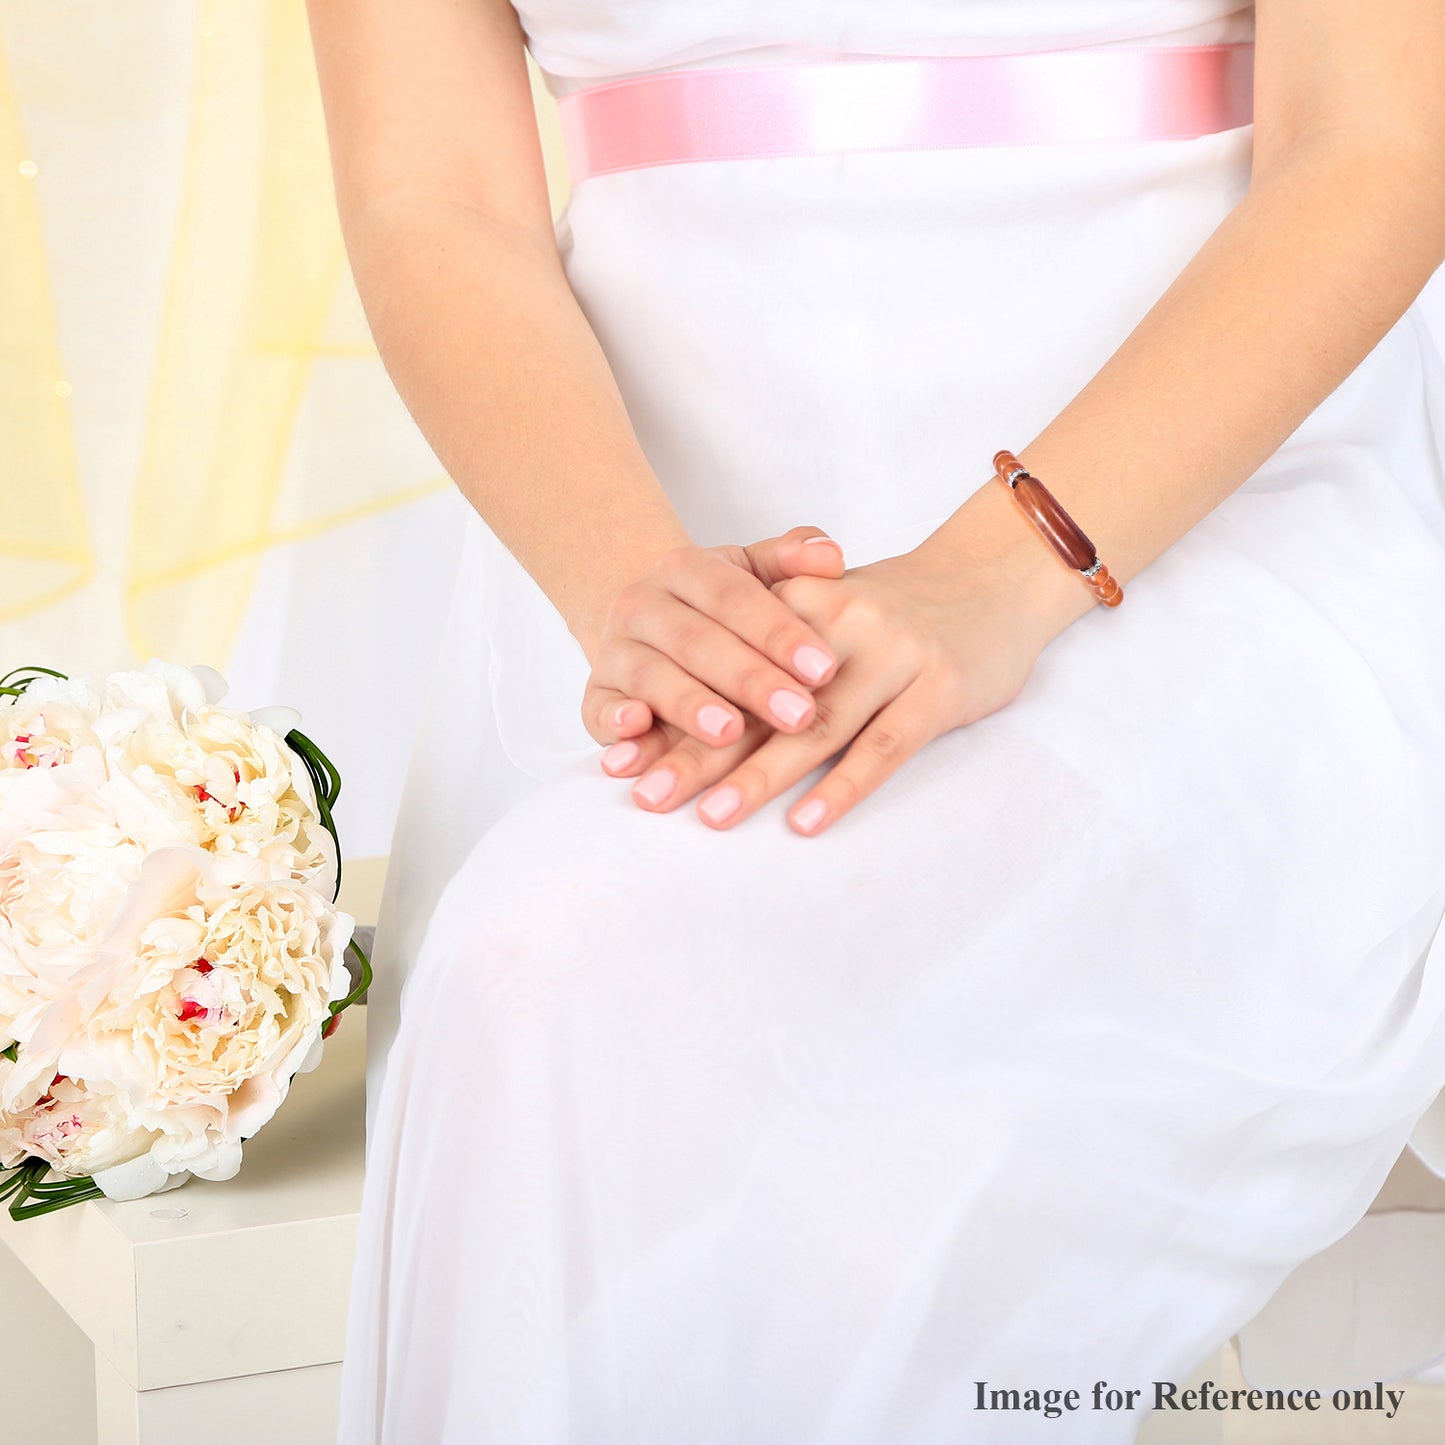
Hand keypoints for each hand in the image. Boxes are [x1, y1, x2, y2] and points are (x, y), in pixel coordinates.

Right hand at [580, 527, 850, 762]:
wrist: (647, 622)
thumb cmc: (719, 606)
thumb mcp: (754, 573)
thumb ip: (790, 561)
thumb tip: (831, 555)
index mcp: (684, 568)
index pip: (735, 597)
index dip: (780, 633)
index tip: (825, 669)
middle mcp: (641, 604)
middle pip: (697, 641)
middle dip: (750, 680)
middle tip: (799, 715)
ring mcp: (613, 651)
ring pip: (651, 676)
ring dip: (690, 706)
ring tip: (731, 733)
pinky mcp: (595, 696)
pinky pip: (598, 710)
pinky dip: (615, 723)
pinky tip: (638, 730)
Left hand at [604, 534, 1073, 833]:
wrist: (993, 577)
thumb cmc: (895, 612)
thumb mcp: (825, 611)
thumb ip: (765, 657)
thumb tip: (687, 721)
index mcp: (800, 605)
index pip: (723, 671)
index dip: (672, 718)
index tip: (622, 763)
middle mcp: (840, 626)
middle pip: (756, 701)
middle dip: (696, 751)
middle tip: (647, 798)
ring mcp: (892, 657)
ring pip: (814, 726)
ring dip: (759, 774)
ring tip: (710, 817)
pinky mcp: (938, 689)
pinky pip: (883, 746)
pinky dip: (842, 786)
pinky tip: (806, 822)